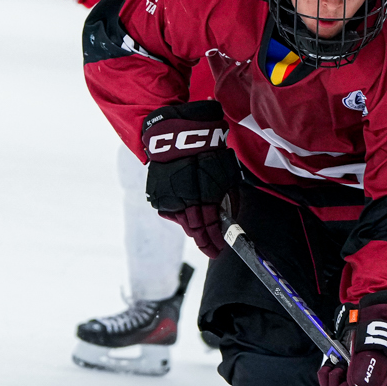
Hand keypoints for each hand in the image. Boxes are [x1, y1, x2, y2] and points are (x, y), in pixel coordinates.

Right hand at [141, 101, 242, 257]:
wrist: (178, 135)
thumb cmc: (207, 152)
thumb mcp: (226, 175)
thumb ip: (228, 198)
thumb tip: (229, 217)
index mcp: (204, 196)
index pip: (210, 228)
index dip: (215, 242)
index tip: (219, 250)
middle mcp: (184, 201)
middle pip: (194, 230)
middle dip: (204, 241)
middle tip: (211, 247)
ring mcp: (168, 199)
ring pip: (182, 221)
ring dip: (192, 224)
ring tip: (200, 223)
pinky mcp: (157, 195)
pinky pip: (170, 210)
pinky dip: (179, 211)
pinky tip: (185, 203)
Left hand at [318, 291, 386, 385]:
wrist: (374, 309)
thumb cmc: (384, 326)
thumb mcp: (380, 343)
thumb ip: (372, 367)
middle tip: (343, 378)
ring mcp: (356, 381)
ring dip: (333, 384)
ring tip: (339, 366)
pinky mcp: (343, 373)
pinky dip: (326, 377)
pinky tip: (332, 365)